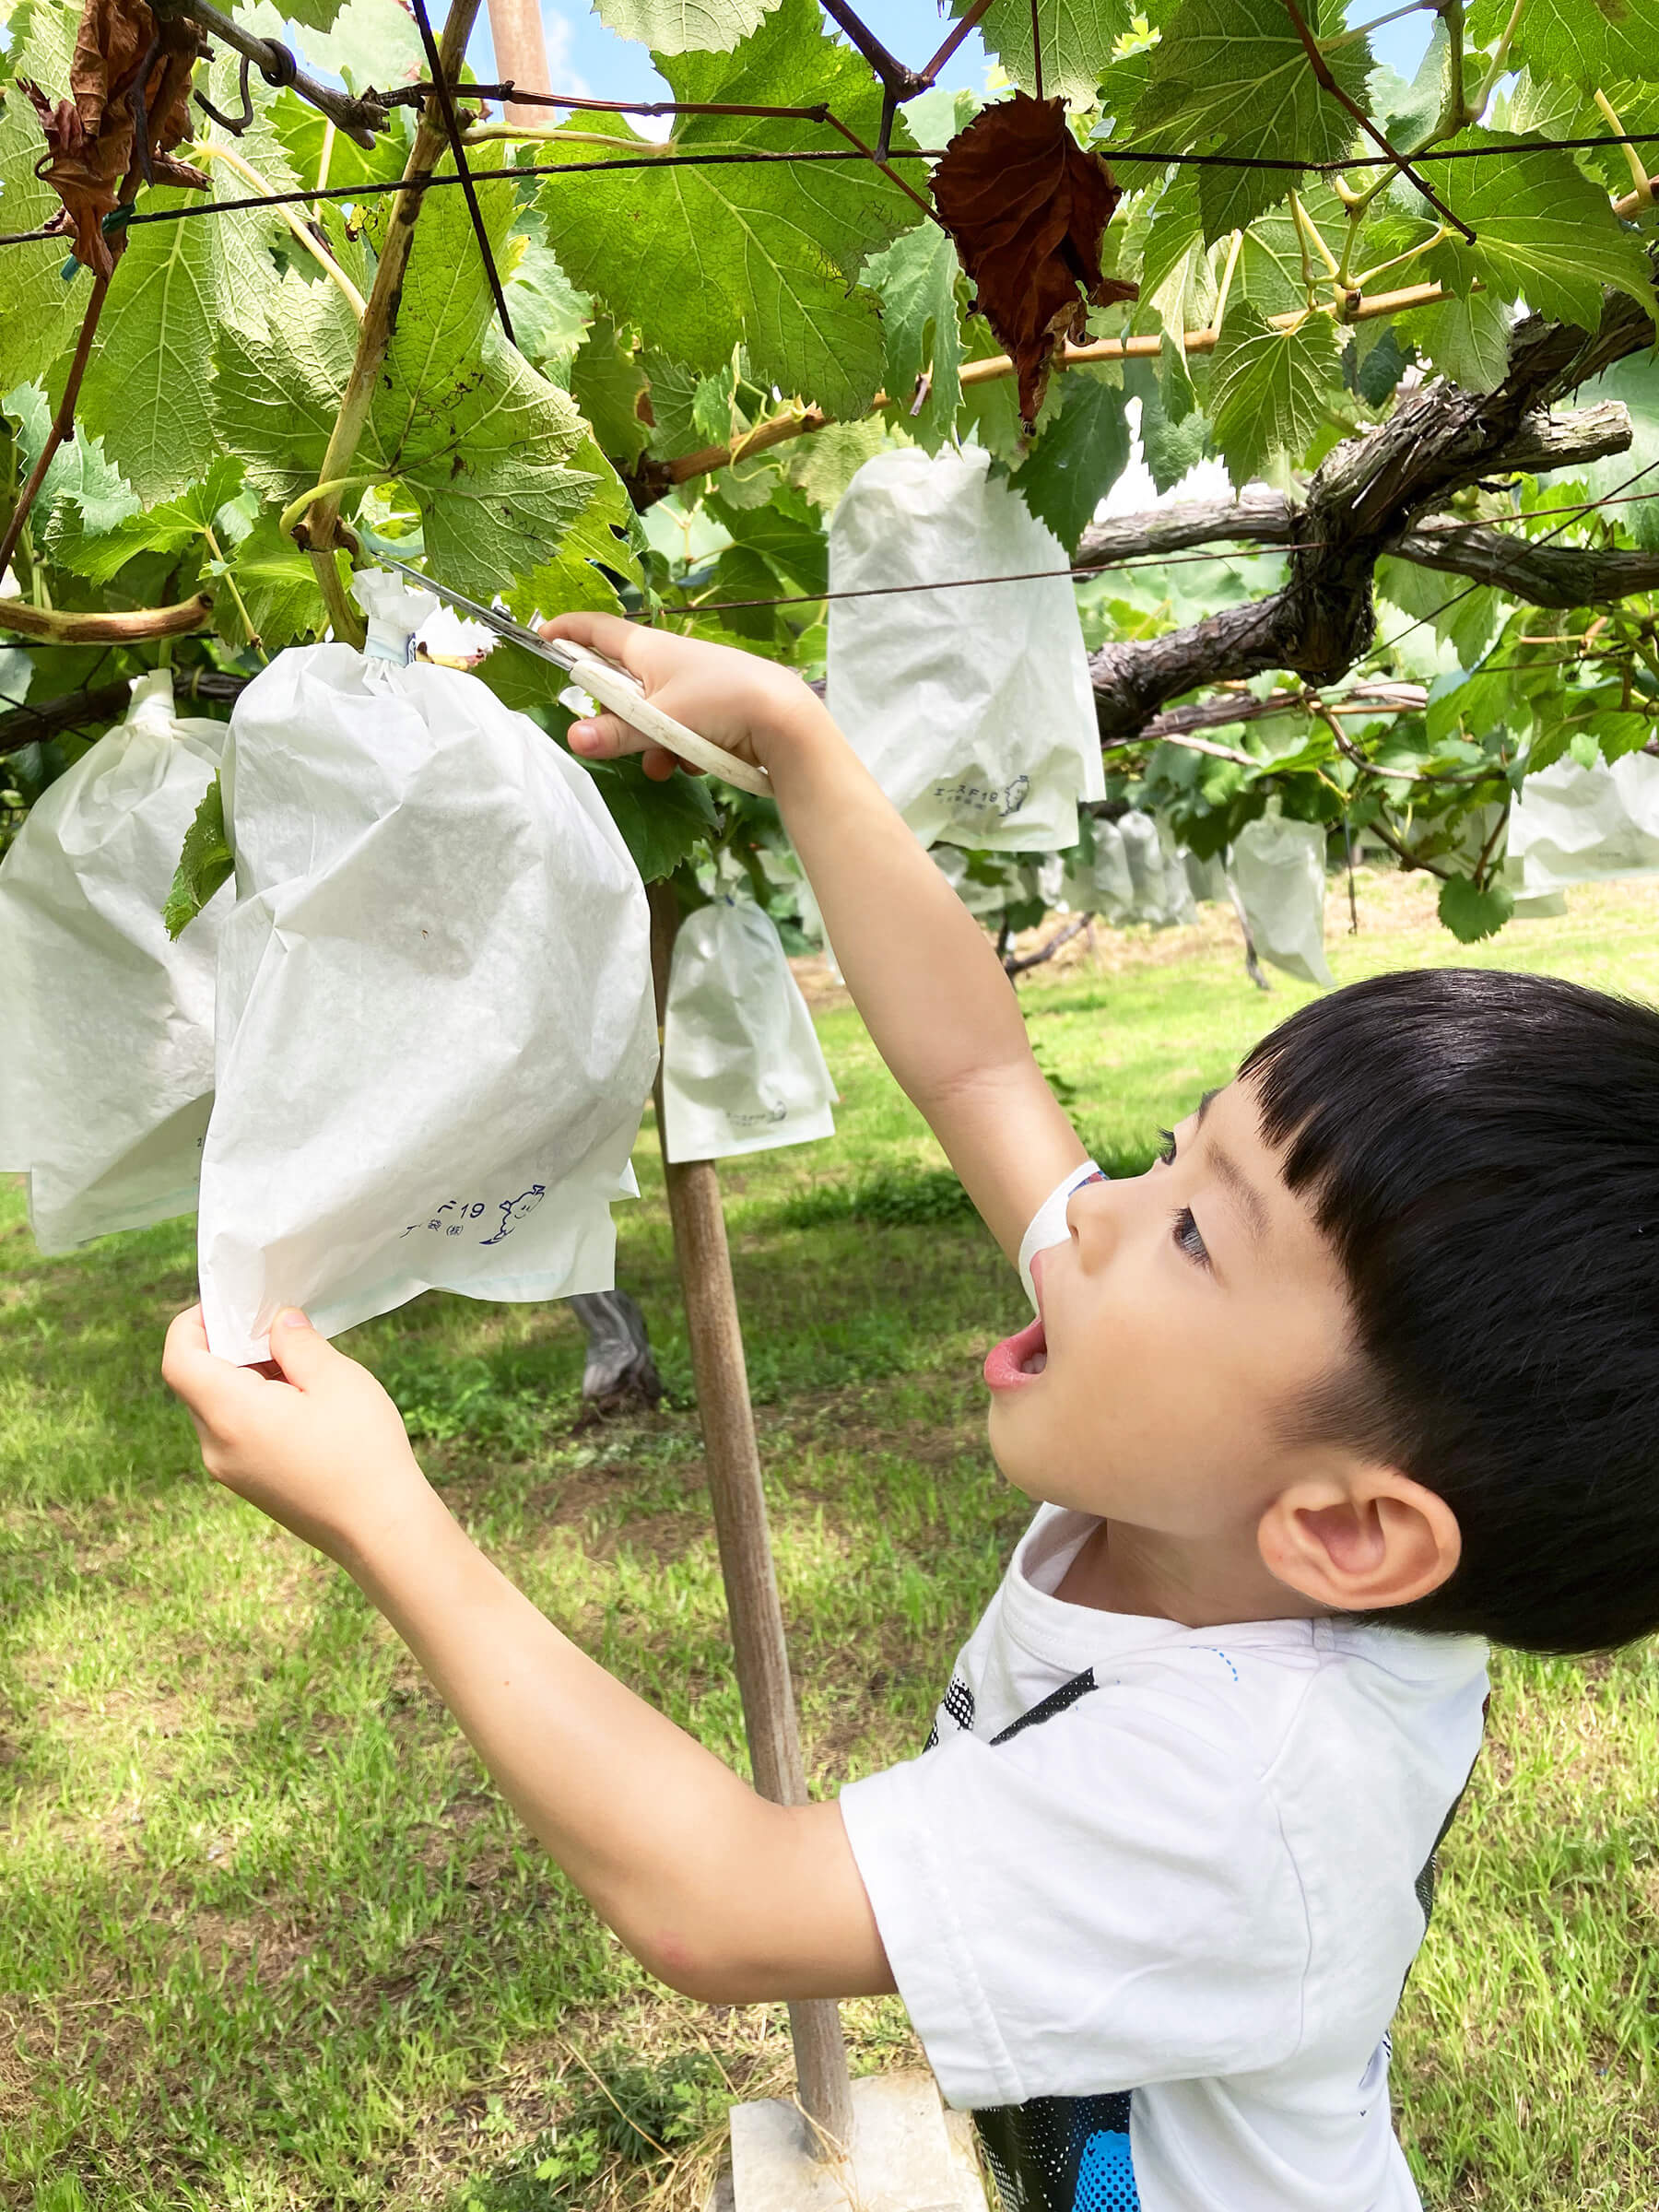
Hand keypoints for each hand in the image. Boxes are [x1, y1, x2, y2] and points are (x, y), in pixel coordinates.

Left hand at [162, 1306, 433, 1569]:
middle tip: (273, 1328)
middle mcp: (215, 1446)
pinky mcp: (248, 1485)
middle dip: (226, 1347)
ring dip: (243, 1378)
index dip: (192, 1323)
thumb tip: (276, 1322)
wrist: (381, 1530)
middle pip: (195, 1382)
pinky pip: (232, 1432)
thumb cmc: (362, 1451)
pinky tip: (301, 1403)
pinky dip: (252, 1406)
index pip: (179, 1359)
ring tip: (297, 1367)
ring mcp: (229, 1471)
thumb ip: (297, 1343)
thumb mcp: (336, 1380)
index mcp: (230, 1414)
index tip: (229, 1304)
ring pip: (215, 1408)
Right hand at [540, 613, 826, 784]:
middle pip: (621, 683)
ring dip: (650, 744)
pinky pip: (679, 733)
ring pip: (650, 717)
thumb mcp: (660, 720)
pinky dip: (679, 751)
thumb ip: (616, 733)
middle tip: (612, 736)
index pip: (596, 629)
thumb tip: (573, 738)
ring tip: (664, 763)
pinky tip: (693, 764)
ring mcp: (692, 687)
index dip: (567, 631)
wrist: (785, 720)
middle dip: (616, 716)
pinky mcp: (713, 713)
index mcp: (649, 647)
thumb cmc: (720, 702)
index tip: (541, 636)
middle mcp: (668, 661)